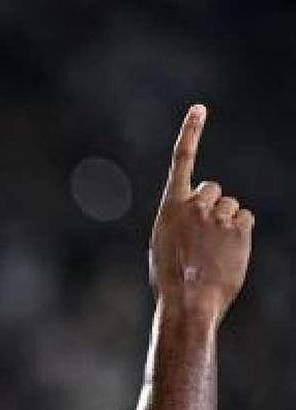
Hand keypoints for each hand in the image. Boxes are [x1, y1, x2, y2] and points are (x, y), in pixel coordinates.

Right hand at [149, 105, 252, 321]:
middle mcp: (194, 205)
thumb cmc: (171, 277)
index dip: (191, 132)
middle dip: (213, 205)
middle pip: (213, 189)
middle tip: (205, 234)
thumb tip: (202, 211)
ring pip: (232, 206)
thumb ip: (181, 218)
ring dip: (227, 222)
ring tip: (215, 250)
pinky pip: (246, 219)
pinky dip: (241, 232)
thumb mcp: (164, 241)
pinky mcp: (239, 229)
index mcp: (170, 206)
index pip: (181, 160)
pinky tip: (229, 252)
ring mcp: (218, 216)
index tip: (199, 108)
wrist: (189, 300)